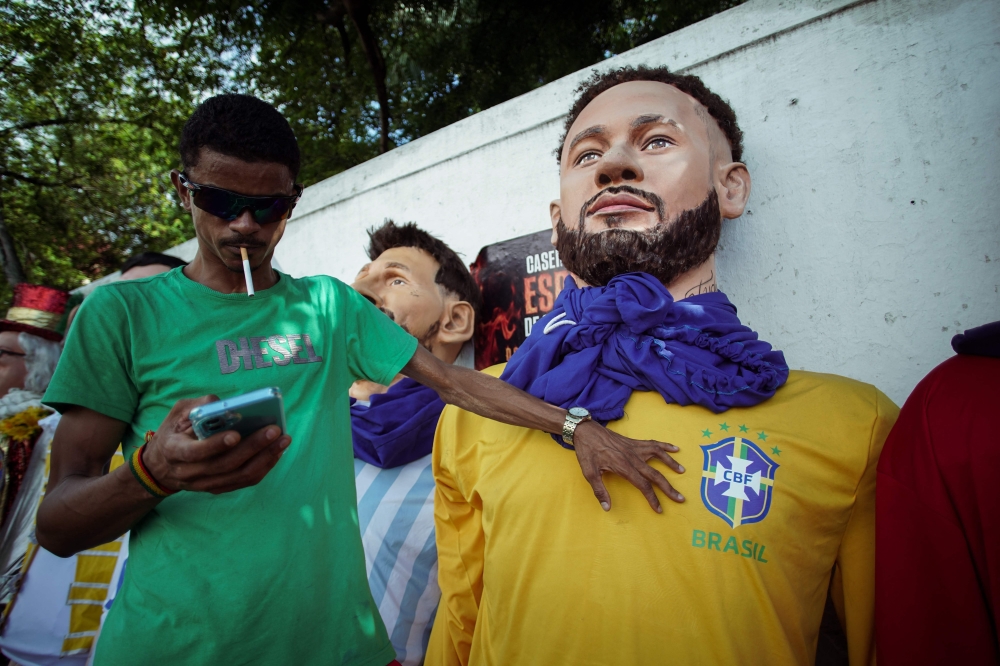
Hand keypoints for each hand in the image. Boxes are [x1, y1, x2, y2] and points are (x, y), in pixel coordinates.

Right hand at [141, 396, 291, 494]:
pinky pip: (244, 481)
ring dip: (264, 459)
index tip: (236, 434)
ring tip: (283, 440)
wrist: (160, 465)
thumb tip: (227, 405)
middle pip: (225, 465)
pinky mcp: (218, 488)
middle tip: (274, 430)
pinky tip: (277, 451)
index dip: (215, 445)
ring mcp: (204, 484)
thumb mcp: (177, 413)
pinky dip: (263, 467)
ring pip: (239, 476)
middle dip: (252, 447)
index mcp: (174, 451)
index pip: (195, 452)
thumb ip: (199, 406)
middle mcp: (189, 473)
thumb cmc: (173, 431)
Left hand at [572, 420, 684, 512]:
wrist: (585, 431)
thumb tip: (607, 507)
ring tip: (682, 471)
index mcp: (623, 467)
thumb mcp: (589, 473)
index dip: (652, 498)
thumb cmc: (587, 452)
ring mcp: (635, 448)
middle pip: (655, 474)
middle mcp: (633, 457)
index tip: (659, 509)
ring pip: (658, 456)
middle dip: (668, 488)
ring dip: (671, 463)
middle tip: (680, 498)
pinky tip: (675, 448)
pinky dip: (665, 446)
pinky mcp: (634, 442)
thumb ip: (599, 490)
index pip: (643, 485)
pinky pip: (653, 443)